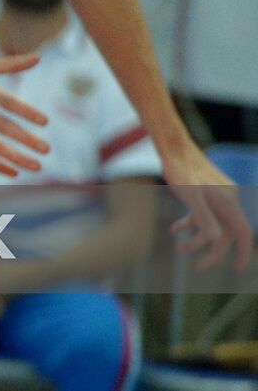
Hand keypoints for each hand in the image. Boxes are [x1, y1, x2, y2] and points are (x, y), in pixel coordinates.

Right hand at [0, 54, 49, 176]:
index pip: (7, 101)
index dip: (26, 111)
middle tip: (46, 149)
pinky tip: (15, 172)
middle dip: (25, 139)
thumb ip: (11, 64)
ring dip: (14, 157)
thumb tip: (39, 56)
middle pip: (1, 126)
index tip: (46, 121)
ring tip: (36, 166)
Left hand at [164, 147, 252, 271]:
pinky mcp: (204, 192)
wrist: (172, 146)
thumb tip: (217, 240)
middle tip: (197, 267)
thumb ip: (204, 218)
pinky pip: (202, 214)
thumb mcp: (191, 196)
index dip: (242, 252)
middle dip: (212, 251)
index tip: (237, 269)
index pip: (243, 232)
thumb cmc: (180, 169)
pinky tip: (174, 230)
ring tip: (178, 249)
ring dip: (197, 238)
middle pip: (226, 233)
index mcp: (229, 202)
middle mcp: (228, 200)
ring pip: (212, 225)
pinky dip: (189, 224)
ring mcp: (216, 197)